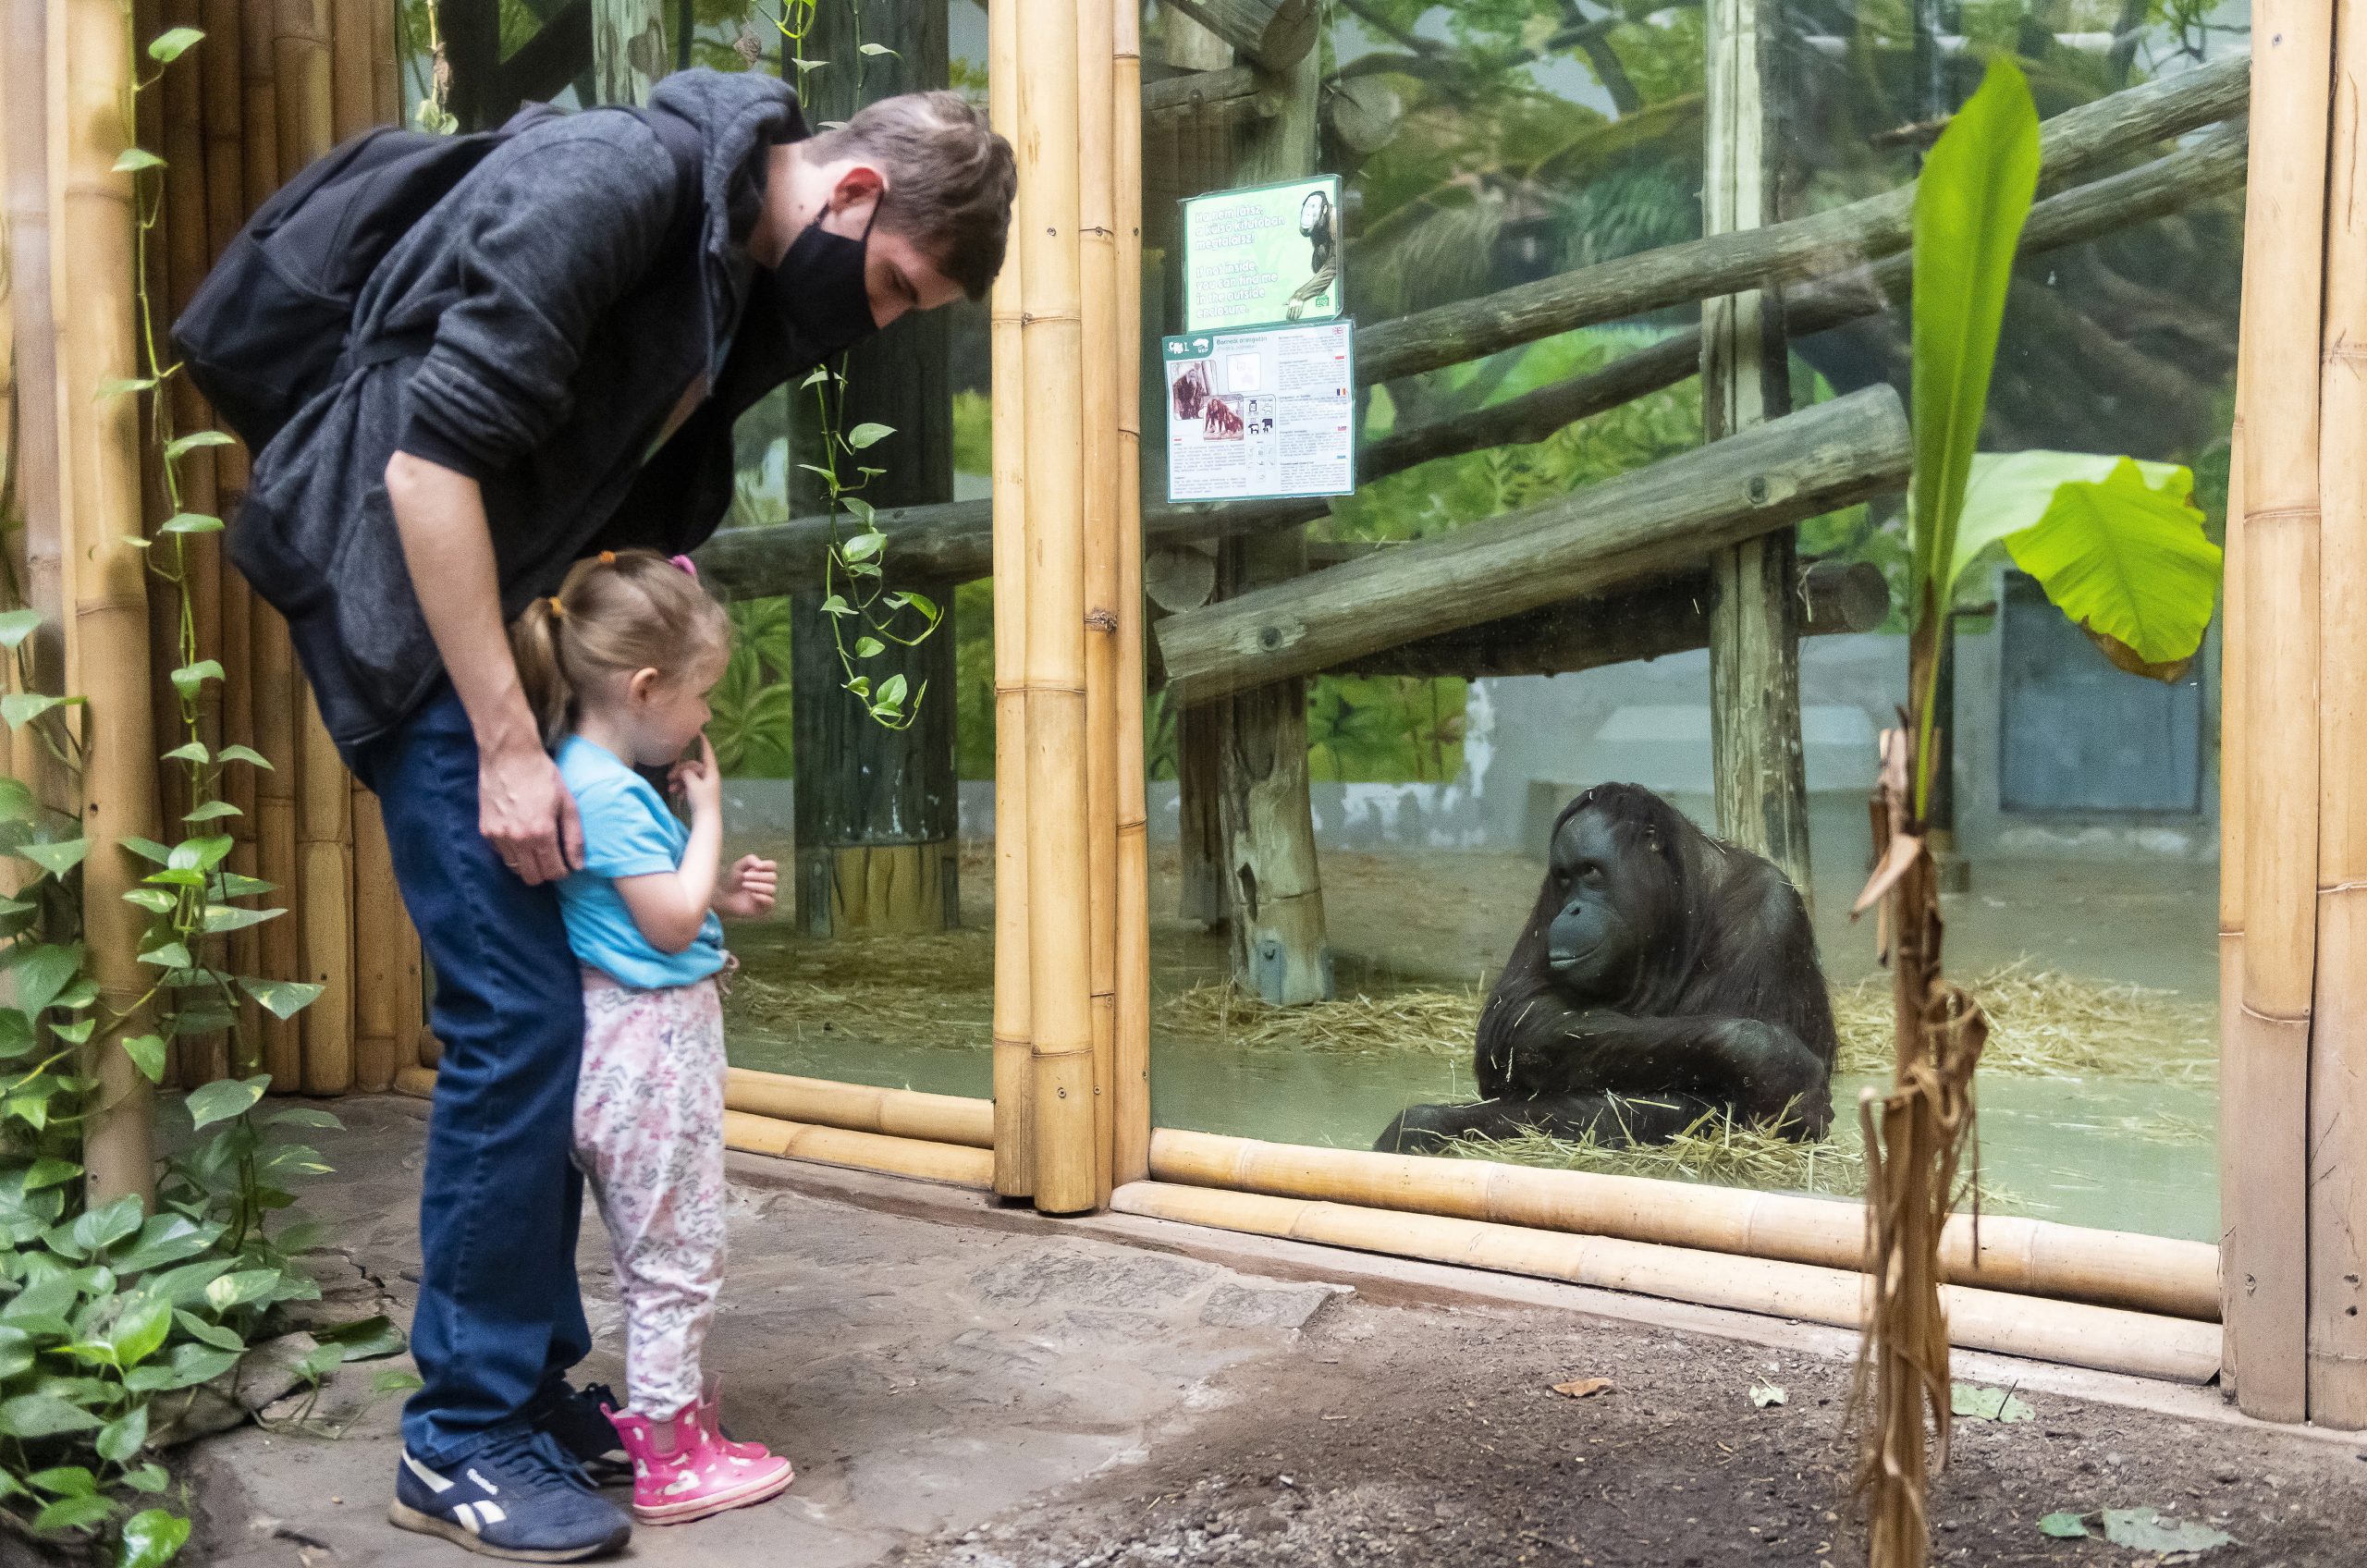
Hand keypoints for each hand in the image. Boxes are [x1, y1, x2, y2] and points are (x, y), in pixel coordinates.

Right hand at [480, 738, 582, 884]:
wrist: (510, 755)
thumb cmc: (543, 776)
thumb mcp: (568, 804)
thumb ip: (574, 837)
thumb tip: (578, 865)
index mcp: (541, 832)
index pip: (552, 871)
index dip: (562, 872)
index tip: (566, 865)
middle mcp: (517, 839)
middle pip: (531, 877)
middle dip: (545, 873)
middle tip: (552, 859)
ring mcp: (498, 835)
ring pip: (514, 868)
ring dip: (527, 863)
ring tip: (536, 848)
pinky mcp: (485, 830)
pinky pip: (501, 854)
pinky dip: (512, 852)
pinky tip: (520, 836)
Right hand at [668, 736, 722, 821]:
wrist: (705, 820)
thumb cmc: (702, 801)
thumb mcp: (693, 784)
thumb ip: (687, 773)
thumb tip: (683, 770)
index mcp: (711, 771)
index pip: (707, 753)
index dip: (703, 742)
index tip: (699, 732)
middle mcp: (709, 776)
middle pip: (693, 766)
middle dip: (680, 770)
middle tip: (669, 776)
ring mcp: (704, 784)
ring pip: (689, 776)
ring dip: (678, 780)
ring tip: (670, 788)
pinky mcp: (699, 792)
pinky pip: (688, 784)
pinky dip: (681, 787)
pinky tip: (676, 794)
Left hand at [715, 854, 778, 918]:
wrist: (724, 897)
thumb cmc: (732, 881)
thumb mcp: (738, 866)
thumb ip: (750, 860)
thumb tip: (761, 865)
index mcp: (763, 872)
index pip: (773, 866)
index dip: (767, 865)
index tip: (757, 867)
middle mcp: (767, 883)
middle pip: (773, 877)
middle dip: (758, 876)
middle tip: (744, 877)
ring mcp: (767, 895)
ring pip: (772, 889)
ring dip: (757, 886)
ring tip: (744, 885)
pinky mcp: (765, 907)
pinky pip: (771, 901)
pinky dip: (762, 897)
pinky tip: (751, 895)